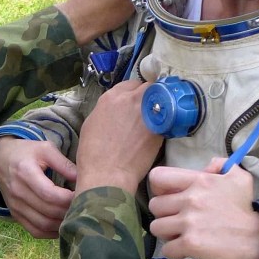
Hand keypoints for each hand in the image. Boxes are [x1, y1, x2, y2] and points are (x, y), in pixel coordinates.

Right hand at [0, 138, 76, 238]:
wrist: (1, 159)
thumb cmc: (26, 152)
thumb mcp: (45, 149)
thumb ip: (64, 163)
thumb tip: (83, 179)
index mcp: (25, 172)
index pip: (49, 194)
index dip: (68, 199)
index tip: (83, 195)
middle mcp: (18, 192)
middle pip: (48, 211)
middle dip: (69, 211)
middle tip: (83, 207)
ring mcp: (15, 206)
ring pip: (43, 225)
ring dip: (62, 224)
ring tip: (75, 216)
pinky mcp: (16, 215)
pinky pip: (35, 231)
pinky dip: (51, 233)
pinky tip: (62, 225)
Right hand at [75, 81, 161, 195]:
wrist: (107, 174)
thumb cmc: (94, 155)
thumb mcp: (92, 124)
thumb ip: (106, 110)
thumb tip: (116, 110)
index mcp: (112, 98)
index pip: (130, 84)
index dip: (133, 93)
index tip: (135, 101)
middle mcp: (131, 100)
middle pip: (148, 87)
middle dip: (149, 96)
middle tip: (148, 109)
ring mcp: (148, 112)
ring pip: (161, 99)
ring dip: (160, 106)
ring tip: (156, 118)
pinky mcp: (161, 127)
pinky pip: (166, 118)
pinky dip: (165, 122)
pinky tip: (158, 132)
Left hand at [148, 160, 258, 258]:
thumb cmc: (246, 208)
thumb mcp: (239, 177)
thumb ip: (220, 165)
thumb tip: (208, 166)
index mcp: (198, 181)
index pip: (158, 177)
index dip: (159, 188)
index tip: (169, 197)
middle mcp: (190, 199)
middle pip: (154, 206)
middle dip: (163, 214)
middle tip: (177, 220)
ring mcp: (189, 222)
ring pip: (157, 227)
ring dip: (167, 233)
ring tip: (181, 235)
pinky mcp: (190, 244)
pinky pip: (167, 249)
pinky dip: (174, 251)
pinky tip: (186, 249)